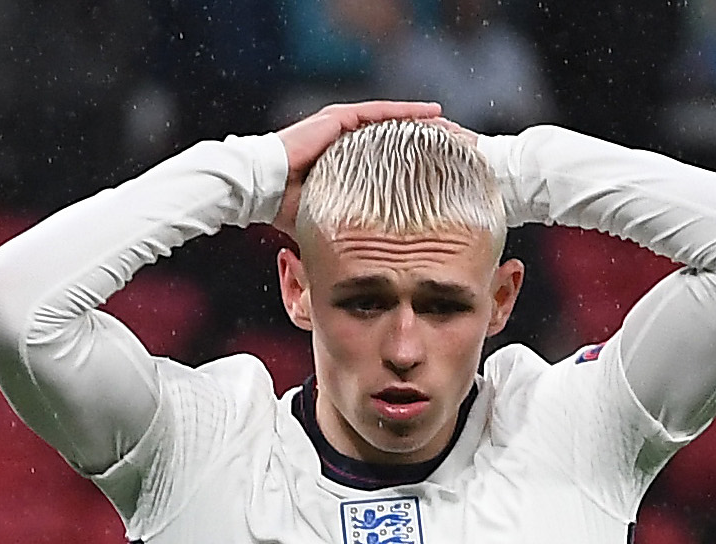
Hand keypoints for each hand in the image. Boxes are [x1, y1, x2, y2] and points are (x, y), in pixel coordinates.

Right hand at [272, 99, 442, 229]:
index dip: (415, 162)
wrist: (257, 187)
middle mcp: (345, 140)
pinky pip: (381, 112)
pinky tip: (432, 114)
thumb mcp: (323, 216)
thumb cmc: (281, 207)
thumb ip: (344, 227)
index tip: (443, 170)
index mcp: (344, 161)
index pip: (388, 159)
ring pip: (393, 121)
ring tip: (452, 127)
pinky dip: (407, 112)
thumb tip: (364, 259)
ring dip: (423, 123)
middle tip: (458, 146)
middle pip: (395, 137)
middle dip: (426, 141)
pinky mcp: (338, 119)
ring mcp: (342, 126)